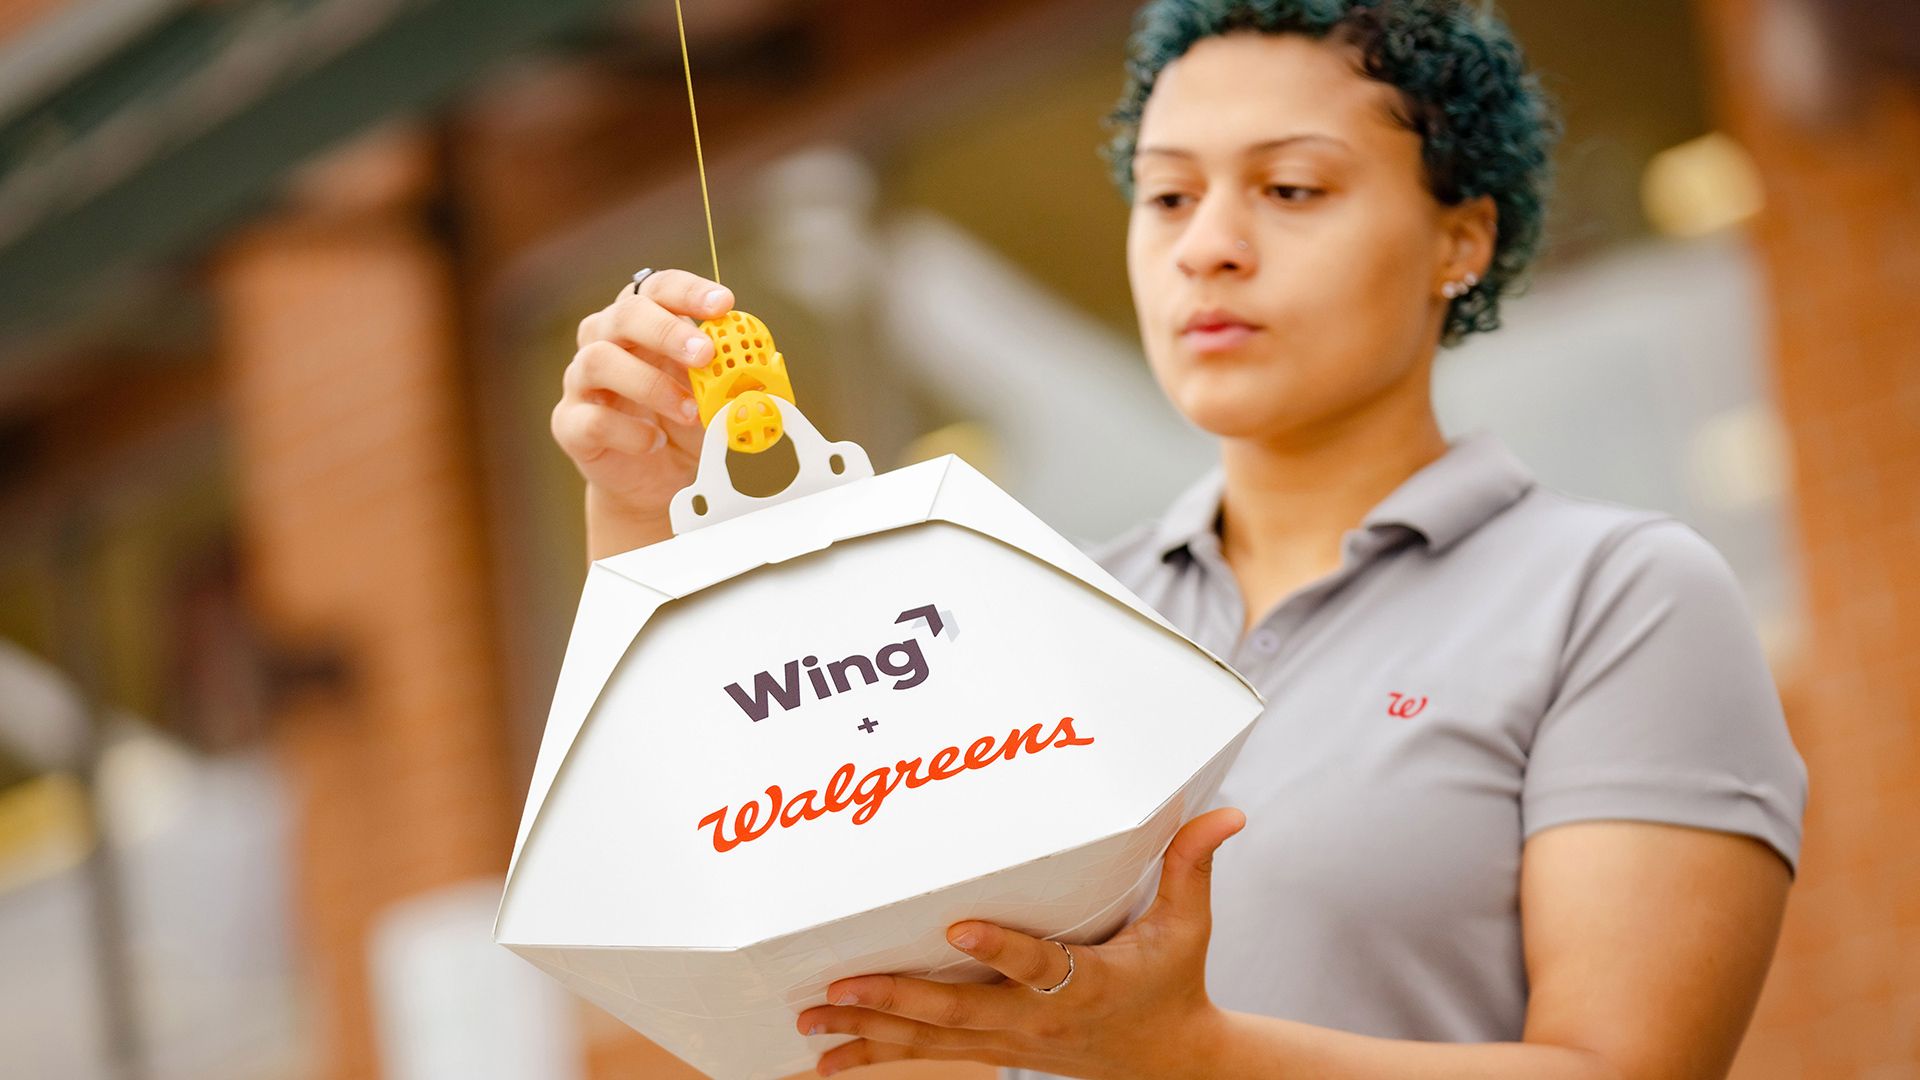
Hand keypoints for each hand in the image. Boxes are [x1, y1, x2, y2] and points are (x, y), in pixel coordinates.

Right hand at [551, 269, 732, 551]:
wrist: (657, 480)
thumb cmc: (685, 425)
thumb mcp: (716, 398)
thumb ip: (735, 378)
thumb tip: (768, 363)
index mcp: (643, 324)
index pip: (658, 288)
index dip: (689, 291)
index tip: (724, 304)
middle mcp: (606, 342)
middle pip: (624, 314)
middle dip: (667, 331)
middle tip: (704, 354)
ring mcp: (583, 382)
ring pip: (598, 360)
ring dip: (650, 383)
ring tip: (688, 410)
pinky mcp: (571, 423)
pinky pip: (592, 418)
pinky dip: (629, 431)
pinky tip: (655, 441)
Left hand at [794, 807, 1246, 1078]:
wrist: (1169, 1060)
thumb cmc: (1173, 982)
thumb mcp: (1188, 926)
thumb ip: (1192, 866)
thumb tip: (1228, 814)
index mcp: (1086, 983)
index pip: (1038, 966)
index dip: (999, 950)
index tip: (958, 928)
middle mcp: (1038, 1021)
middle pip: (959, 1012)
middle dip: (896, 1001)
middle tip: (840, 987)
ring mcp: (1010, 1042)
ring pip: (930, 1041)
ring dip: (867, 1033)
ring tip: (810, 1022)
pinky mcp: (993, 1049)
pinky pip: (927, 1055)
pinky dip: (874, 1056)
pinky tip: (826, 1059)